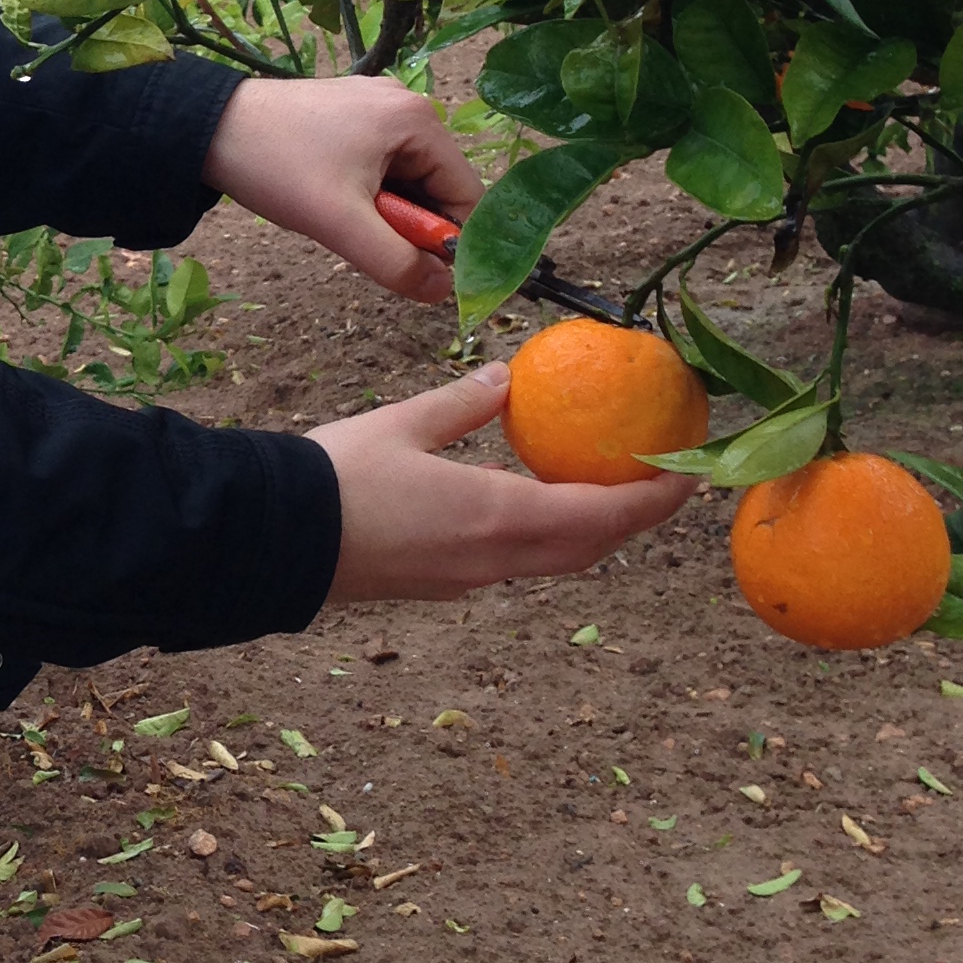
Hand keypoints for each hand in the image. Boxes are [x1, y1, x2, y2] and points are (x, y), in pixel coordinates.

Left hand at [203, 72, 480, 304]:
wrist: (205, 128)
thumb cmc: (276, 167)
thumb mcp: (340, 224)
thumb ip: (397, 263)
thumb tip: (443, 292)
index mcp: (418, 119)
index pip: (468, 195)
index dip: (455, 243)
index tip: (425, 275)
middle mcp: (407, 104)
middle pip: (438, 187)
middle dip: (411, 226)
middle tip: (365, 242)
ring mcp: (378, 106)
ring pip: (407, 181)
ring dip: (385, 213)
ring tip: (341, 219)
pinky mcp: (352, 115)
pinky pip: (381, 167)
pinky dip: (367, 195)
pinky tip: (332, 201)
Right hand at [311, 365, 692, 600]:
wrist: (275, 542)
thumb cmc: (336, 478)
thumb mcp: (403, 423)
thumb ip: (464, 402)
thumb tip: (508, 377)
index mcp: (496, 515)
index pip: (601, 513)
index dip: (652, 498)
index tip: (687, 474)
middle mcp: (494, 559)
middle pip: (589, 548)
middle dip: (633, 521)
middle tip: (663, 484)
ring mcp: (468, 580)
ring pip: (555, 562)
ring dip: (592, 534)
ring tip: (608, 494)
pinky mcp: (442, 586)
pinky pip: (516, 564)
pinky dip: (547, 539)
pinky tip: (534, 508)